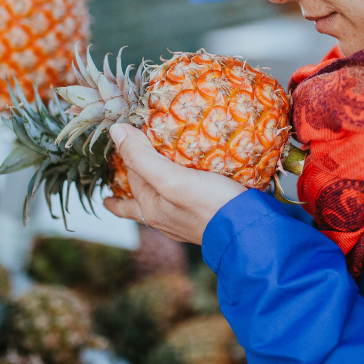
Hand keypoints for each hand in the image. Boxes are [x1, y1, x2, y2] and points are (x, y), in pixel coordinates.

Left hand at [103, 124, 245, 243]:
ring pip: (160, 202)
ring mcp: (184, 223)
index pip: (133, 172)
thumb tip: (116, 131)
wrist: (248, 232)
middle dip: (129, 185)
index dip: (129, 152)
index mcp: (151, 209)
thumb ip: (143, 158)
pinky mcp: (204, 220)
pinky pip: (183, 204)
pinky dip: (177, 195)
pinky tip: (188, 190)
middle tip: (116, 180)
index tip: (125, 137)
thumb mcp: (172, 178)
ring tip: (145, 185)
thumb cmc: (210, 205)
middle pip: (140, 195)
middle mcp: (164, 219)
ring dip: (150, 192)